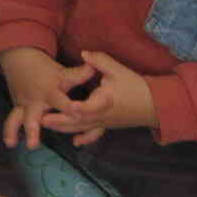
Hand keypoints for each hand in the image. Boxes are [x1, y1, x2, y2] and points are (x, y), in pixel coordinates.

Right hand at [0, 46, 94, 149]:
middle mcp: (36, 100)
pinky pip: (12, 121)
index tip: (75, 114)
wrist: (21, 59)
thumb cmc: (47, 70)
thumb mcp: (64, 72)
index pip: (61, 102)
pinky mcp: (18, 109)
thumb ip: (80, 74)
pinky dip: (10, 131)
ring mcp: (24, 105)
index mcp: (50, 92)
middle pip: (34, 115)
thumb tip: (95, 68)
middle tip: (34, 144)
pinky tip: (10, 143)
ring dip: (13, 130)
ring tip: (12, 143)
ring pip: (17, 118)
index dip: (68, 108)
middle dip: (32, 128)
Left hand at [39, 49, 156, 145]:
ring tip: (46, 126)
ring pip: (82, 128)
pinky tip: (75, 143)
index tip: (65, 106)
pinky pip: (94, 134)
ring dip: (64, 128)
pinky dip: (84, 138)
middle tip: (41, 119)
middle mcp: (102, 116)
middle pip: (78, 120)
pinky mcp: (107, 125)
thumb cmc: (136, 86)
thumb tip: (83, 53)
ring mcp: (104, 122)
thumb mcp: (118, 70)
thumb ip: (100, 61)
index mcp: (104, 101)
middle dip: (60, 120)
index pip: (88, 107)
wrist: (155, 104)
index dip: (77, 107)